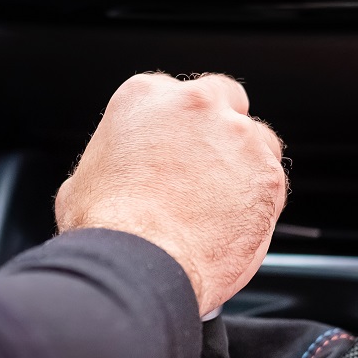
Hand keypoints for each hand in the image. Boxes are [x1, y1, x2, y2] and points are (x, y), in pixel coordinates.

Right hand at [55, 72, 287, 315]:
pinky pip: (273, 184)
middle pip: (227, 102)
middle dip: (222, 131)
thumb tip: (115, 177)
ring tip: (220, 208)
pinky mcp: (267, 175)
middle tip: (207, 171)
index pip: (178, 96)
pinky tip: (233, 227)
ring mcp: (237, 137)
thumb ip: (114, 162)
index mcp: (145, 97)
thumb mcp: (85, 178)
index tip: (178, 151)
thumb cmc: (105, 226)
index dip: (181, 126)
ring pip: (258, 142)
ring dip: (245, 168)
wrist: (137, 261)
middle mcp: (195, 105)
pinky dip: (260, 203)